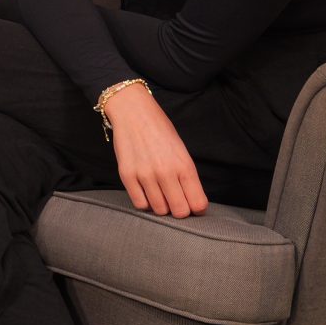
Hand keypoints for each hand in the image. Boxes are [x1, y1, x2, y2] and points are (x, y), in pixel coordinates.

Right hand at [104, 85, 208, 217]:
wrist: (134, 113)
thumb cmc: (161, 131)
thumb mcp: (182, 151)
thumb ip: (187, 177)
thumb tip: (191, 202)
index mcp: (184, 165)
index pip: (198, 204)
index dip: (197, 208)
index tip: (193, 203)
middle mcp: (165, 172)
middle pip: (179, 211)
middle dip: (180, 210)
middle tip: (176, 200)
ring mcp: (145, 175)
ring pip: (159, 210)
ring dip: (162, 206)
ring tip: (160, 193)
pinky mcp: (127, 175)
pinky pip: (140, 204)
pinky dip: (145, 202)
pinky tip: (147, 191)